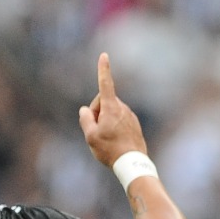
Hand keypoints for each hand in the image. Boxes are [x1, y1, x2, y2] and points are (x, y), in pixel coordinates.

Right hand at [77, 52, 147, 167]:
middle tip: (96, 132)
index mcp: (111, 108)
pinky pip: (119, 120)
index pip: (105, 84)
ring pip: (111, 113)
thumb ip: (85, 119)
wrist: (132, 163)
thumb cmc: (109, 150)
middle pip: (103, 103)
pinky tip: (115, 142)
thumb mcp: (90, 136)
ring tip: (107, 140)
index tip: (104, 55)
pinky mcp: (134, 124)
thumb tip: (85, 110)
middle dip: (96, 113)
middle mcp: (123, 108)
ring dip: (105, 121)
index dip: (103, 69)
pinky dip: (114, 127)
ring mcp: (130, 116)